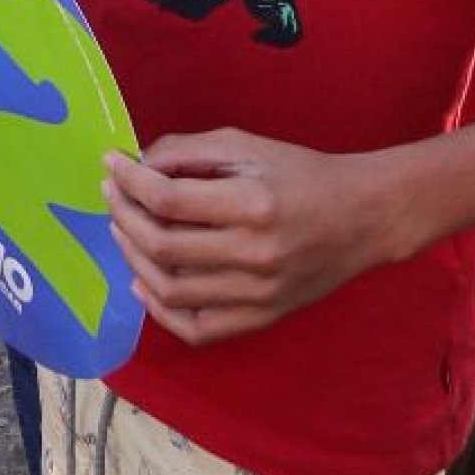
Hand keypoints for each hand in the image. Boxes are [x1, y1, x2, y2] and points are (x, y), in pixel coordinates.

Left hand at [103, 130, 392, 344]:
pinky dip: (161, 311)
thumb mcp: (247, 145)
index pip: (168, 200)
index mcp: (252, 204)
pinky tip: (144, 283)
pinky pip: (198, 329)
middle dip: (123, 216)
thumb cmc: (302, 173)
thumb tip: (137, 166)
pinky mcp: (263, 317)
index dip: (129, 181)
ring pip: (172, 291)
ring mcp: (259, 294)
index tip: (111, 163)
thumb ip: (188, 152)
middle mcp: (255, 255)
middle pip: (163, 247)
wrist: (363, 218)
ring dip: (133, 259)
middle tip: (111, 193)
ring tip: (122, 230)